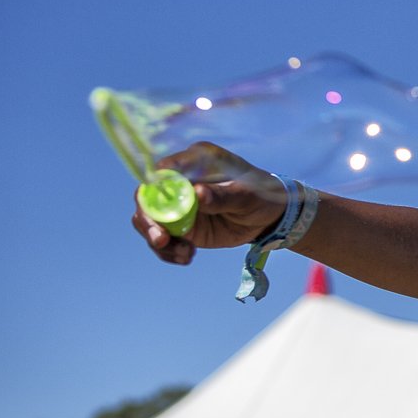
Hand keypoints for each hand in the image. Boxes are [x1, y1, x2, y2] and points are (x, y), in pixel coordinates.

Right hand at [131, 142, 286, 264]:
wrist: (270, 216)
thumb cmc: (260, 195)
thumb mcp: (246, 195)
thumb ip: (222, 196)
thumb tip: (198, 193)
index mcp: (196, 161)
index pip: (165, 169)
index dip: (154, 186)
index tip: (158, 207)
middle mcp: (181, 181)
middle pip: (148, 197)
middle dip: (149, 220)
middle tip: (161, 240)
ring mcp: (178, 205)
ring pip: (150, 221)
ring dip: (159, 241)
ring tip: (185, 254)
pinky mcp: (182, 226)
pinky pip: (164, 240)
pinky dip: (169, 252)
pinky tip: (187, 257)